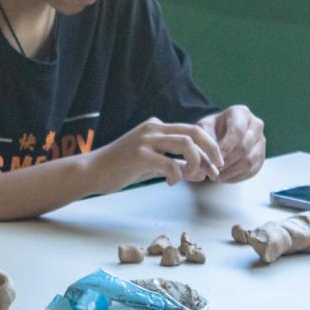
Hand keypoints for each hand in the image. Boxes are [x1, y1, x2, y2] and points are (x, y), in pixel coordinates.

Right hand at [88, 117, 224, 194]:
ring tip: (192, 177)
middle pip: (194, 132)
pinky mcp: (139, 154)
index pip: (192, 131)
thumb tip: (199, 171)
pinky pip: (171, 164)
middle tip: (216, 170)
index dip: (209, 148)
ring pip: (186, 143)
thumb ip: (174, 162)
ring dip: (197, 163)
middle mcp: (152, 128)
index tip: (216, 166)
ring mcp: (145, 139)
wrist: (93, 171)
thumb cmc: (121, 168)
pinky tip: (170, 183)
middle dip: (211, 151)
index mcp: (156, 126)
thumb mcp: (152, 162)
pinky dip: (177, 176)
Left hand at [198, 105, 264, 182]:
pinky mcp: (262, 155)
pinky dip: (238, 177)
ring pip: (251, 161)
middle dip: (228, 162)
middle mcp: (256, 125)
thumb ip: (206, 139)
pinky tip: (225, 179)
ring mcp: (261, 141)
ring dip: (232, 172)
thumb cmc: (210, 128)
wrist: (219, 131)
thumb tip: (212, 159)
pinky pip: (253, 170)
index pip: (237, 131)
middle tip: (213, 171)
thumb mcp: (203, 127)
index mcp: (241, 113)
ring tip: (217, 177)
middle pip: (245, 147)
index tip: (214, 160)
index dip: (226, 147)